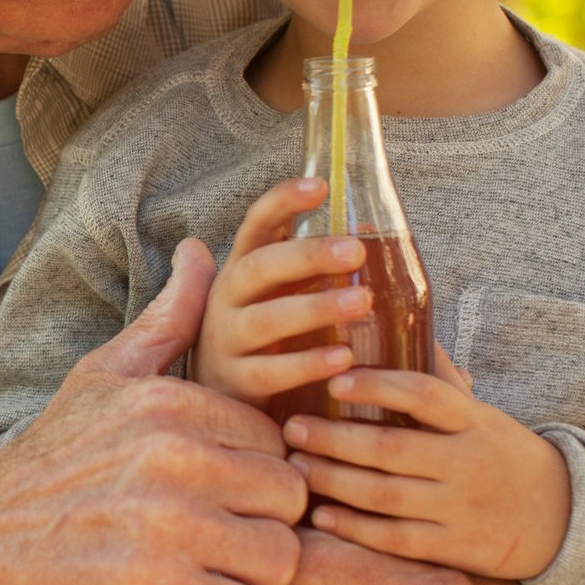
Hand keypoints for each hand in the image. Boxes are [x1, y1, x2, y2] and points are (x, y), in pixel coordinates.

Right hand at [0, 239, 309, 584]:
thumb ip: (167, 319)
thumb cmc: (47, 462)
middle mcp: (175, 453)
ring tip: (211, 579)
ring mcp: (168, 521)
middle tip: (219, 545)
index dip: (253, 477)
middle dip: (263, 529)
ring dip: (253, 581)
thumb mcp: (102, 376)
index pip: (274, 442)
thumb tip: (201, 252)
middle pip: (289, 499)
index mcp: (171, 401)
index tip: (215, 497)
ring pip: (280, 558)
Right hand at [190, 178, 368, 406]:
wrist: (218, 400)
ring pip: (266, 320)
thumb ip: (312, 266)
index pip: (257, 225)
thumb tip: (366, 229)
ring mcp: (226, 341)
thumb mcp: (277, 295)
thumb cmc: (263, 338)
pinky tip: (343, 359)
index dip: (283, 201)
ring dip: (315, 308)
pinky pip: (270, 373)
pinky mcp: (235, 384)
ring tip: (361, 301)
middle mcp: (226, 298)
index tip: (321, 185)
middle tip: (356, 251)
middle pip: (260, 267)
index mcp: (242, 269)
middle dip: (307, 256)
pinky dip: (307, 364)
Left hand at [282, 350, 569, 580]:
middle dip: (334, 438)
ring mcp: (461, 508)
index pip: (425, 395)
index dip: (378, 387)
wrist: (561, 518)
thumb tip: (397, 321)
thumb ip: (439, 379)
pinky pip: (397, 540)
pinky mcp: (454, 548)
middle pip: (391, 449)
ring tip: (297, 465)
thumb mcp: (480, 413)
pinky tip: (322, 515)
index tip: (335, 380)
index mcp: (475, 421)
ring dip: (334, 480)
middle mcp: (469, 462)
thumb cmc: (500, 453)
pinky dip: (356, 529)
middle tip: (292, 428)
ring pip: (386, 495)